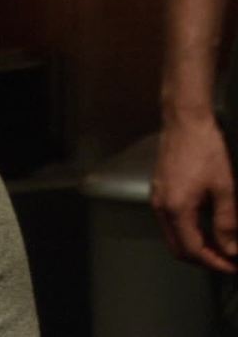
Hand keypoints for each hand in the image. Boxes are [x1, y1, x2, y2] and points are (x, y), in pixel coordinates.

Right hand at [151, 116, 237, 272]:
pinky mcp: (161, 191)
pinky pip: (171, 221)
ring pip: (174, 235)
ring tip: (220, 246)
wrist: (184, 122)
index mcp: (177, 209)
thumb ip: (227, 222)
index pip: (194, 249)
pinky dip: (188, 231)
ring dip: (195, 246)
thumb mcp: (224, 188)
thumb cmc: (204, 149)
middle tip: (227, 260)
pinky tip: (205, 226)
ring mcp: (158, 198)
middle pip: (178, 248)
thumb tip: (231, 247)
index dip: (215, 262)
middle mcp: (162, 207)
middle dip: (203, 259)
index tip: (233, 265)